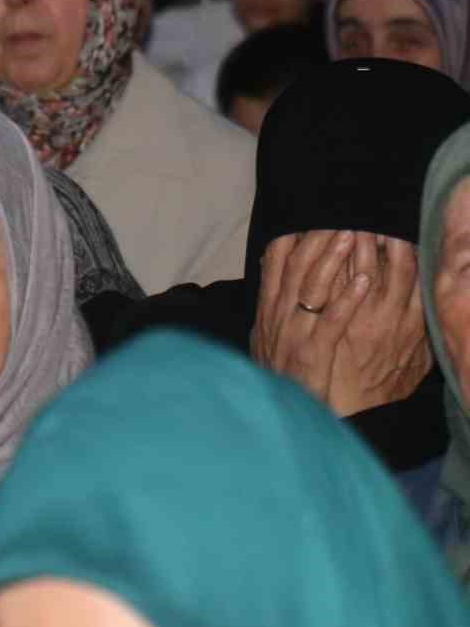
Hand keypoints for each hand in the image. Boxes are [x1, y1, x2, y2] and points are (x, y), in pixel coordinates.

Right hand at [252, 231, 431, 415]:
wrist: (275, 411)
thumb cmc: (275, 373)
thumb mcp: (262, 334)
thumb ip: (268, 301)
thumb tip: (268, 265)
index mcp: (267, 309)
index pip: (275, 263)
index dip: (292, 235)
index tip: (308, 214)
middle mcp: (277, 316)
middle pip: (296, 268)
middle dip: (316, 239)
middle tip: (338, 215)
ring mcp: (294, 334)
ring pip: (312, 289)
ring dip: (332, 261)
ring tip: (350, 236)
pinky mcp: (313, 353)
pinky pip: (332, 321)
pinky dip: (348, 300)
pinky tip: (364, 282)